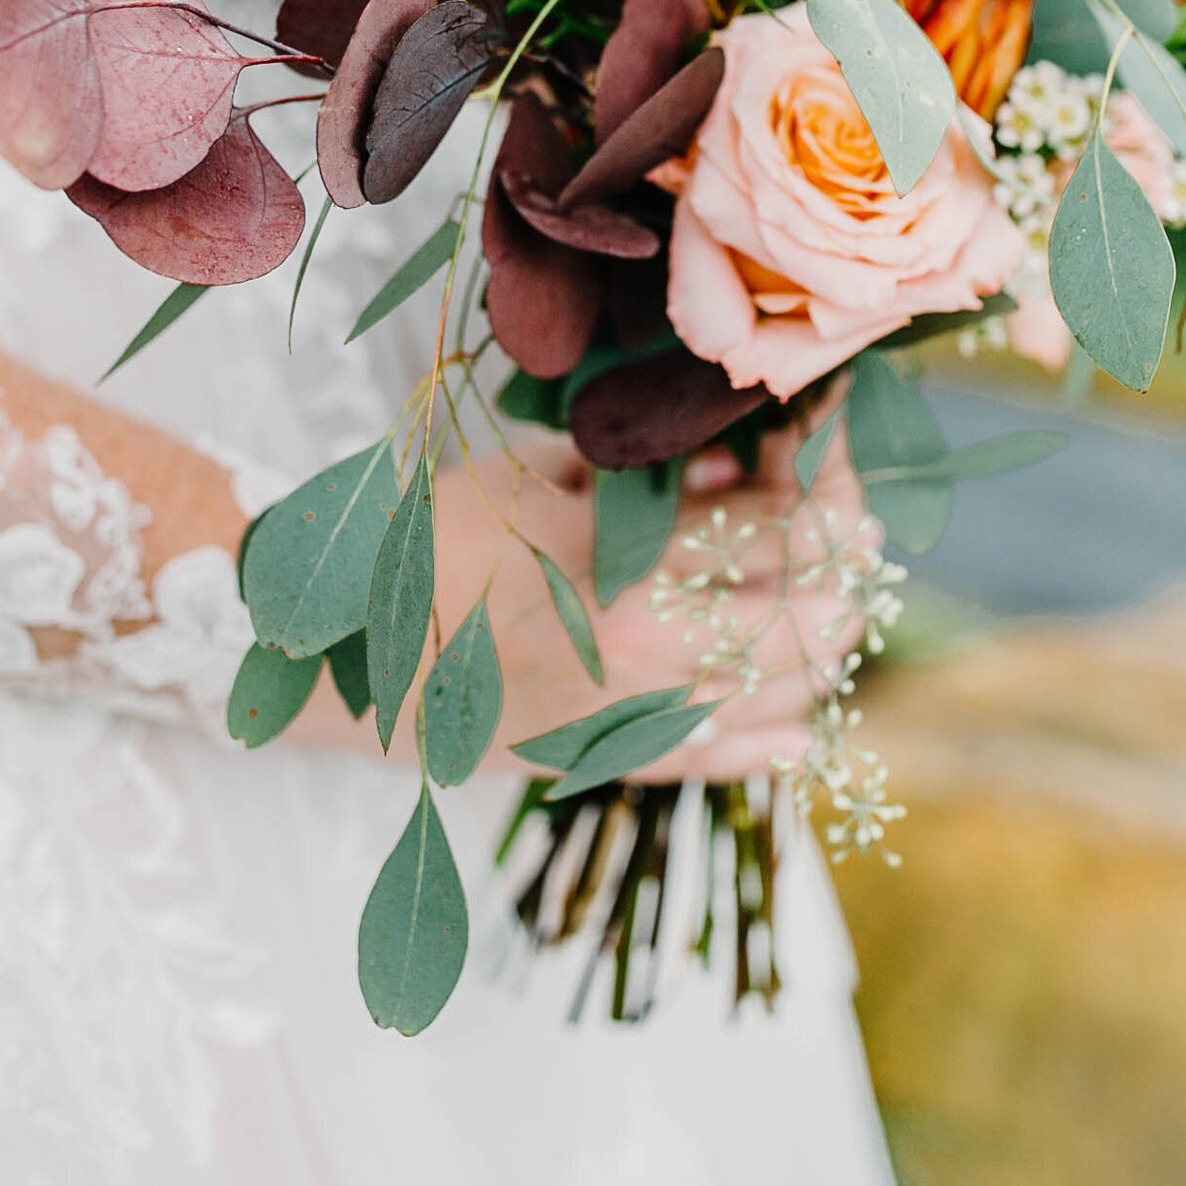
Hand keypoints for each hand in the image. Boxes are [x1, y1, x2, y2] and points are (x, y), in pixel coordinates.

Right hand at [295, 418, 871, 777]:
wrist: (346, 651)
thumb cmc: (434, 542)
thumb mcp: (544, 476)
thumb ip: (655, 475)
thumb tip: (742, 459)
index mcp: (639, 581)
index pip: (792, 528)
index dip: (825, 469)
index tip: (815, 423)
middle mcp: (661, 667)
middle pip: (821, 612)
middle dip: (839, 541)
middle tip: (813, 486)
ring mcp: (647, 726)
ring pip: (803, 689)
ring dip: (822, 624)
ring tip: (802, 565)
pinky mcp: (623, 762)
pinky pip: (742, 757)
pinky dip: (785, 724)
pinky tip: (796, 699)